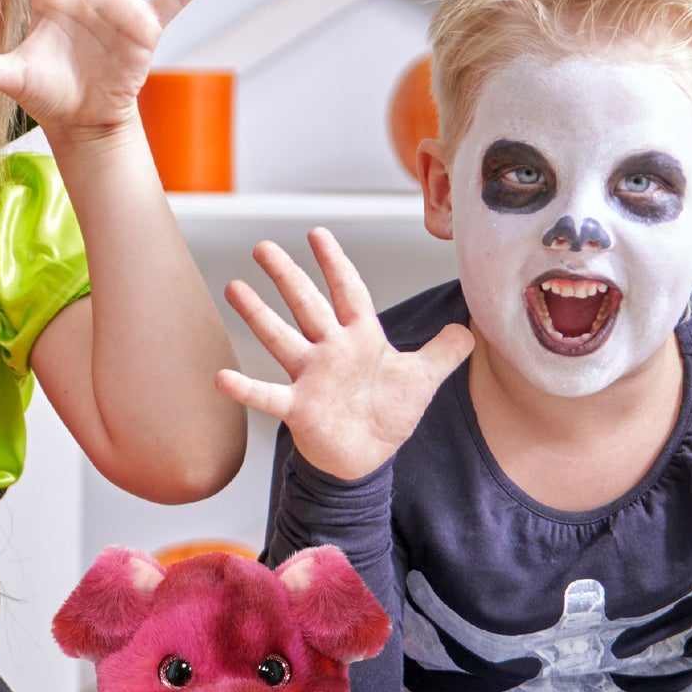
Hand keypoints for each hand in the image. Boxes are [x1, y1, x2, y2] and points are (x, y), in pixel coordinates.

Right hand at [217, 228, 473, 478]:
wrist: (368, 458)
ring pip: (280, 337)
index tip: (317, 233)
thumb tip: (470, 329)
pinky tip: (221, 377)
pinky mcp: (298, 408)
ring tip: (234, 286)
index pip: (347, 290)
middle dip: (287, 274)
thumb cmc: (387, 414)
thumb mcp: (423, 379)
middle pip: (307, 304)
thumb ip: (444, 352)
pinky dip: (245, 388)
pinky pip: (267, 395)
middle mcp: (330, 350)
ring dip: (257, 314)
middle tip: (262, 246)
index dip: (335, 262)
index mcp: (360, 338)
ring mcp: (310, 377)